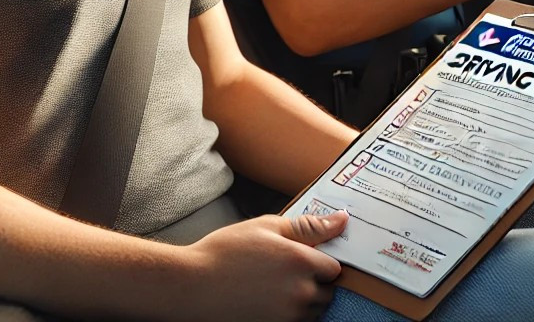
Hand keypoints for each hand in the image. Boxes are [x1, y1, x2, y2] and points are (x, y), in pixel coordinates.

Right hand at [175, 212, 345, 321]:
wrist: (191, 286)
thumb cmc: (225, 253)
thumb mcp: (267, 227)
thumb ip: (309, 226)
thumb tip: (342, 220)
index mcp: (301, 262)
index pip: (335, 268)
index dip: (319, 262)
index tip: (300, 259)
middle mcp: (300, 292)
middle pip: (327, 292)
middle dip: (313, 283)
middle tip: (282, 273)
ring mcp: (289, 316)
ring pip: (312, 311)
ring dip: (302, 301)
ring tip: (272, 288)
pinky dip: (288, 315)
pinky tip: (266, 302)